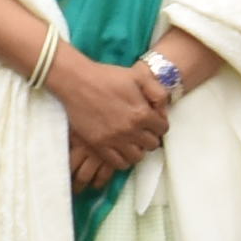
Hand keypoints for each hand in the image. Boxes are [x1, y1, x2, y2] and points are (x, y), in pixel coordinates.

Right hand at [49, 46, 175, 187]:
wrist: (77, 82)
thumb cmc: (108, 76)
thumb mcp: (138, 76)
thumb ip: (157, 92)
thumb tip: (163, 111)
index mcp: (141, 113)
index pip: (163, 129)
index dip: (159, 123)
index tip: (152, 120)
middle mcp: (130, 130)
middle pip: (152, 145)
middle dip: (150, 136)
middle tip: (142, 129)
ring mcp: (113, 140)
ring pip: (137, 157)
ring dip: (138, 149)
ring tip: (132, 140)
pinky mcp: (98, 145)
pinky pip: (118, 163)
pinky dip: (123, 159)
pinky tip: (121, 148)